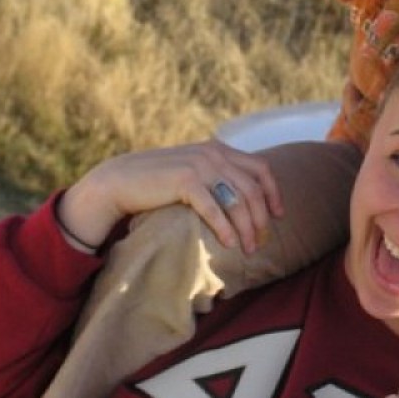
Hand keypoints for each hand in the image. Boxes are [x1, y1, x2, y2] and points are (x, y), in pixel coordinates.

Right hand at [59, 139, 284, 252]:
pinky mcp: (185, 180)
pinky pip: (214, 208)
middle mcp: (213, 153)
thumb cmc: (158, 182)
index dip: (274, 193)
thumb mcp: (193, 173)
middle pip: (253, 189)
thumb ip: (216, 176)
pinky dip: (225, 228)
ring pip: (237, 200)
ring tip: (248, 249)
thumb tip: (243, 200)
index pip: (261, 168)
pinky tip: (229, 243)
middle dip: (261, 218)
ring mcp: (200, 165)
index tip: (279, 216)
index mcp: (219, 149)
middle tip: (261, 242)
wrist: (119, 181)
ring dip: (247, 228)